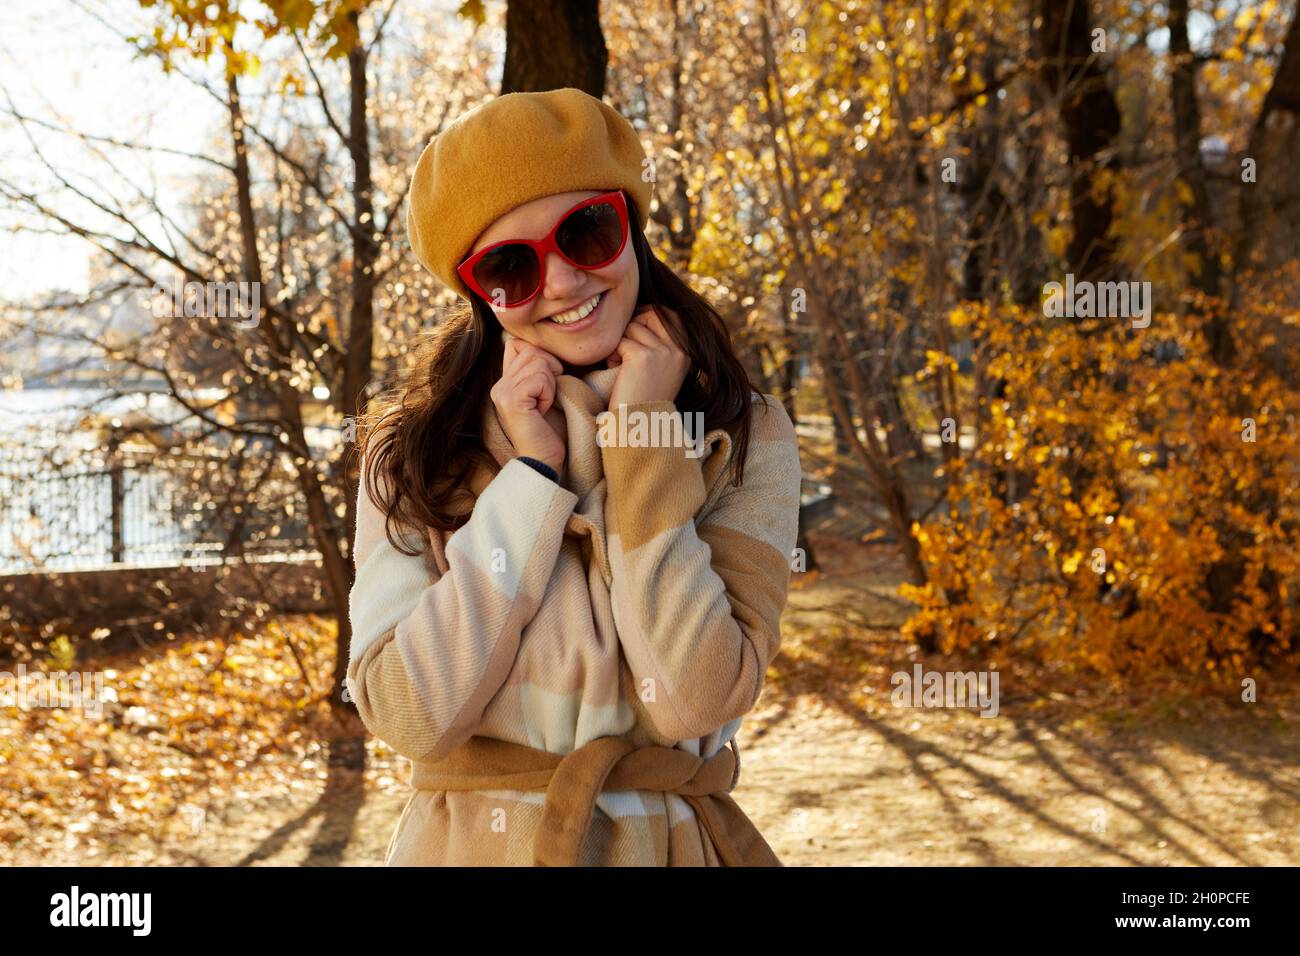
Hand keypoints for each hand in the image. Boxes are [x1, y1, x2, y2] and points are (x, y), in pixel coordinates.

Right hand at [490, 338, 567, 474]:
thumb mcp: (543, 395)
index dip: (540, 357)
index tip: (546, 384)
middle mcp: (499, 386)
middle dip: (549, 370)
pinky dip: (549, 393)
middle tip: (548, 397)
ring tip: (544, 406)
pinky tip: (543, 411)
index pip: (518, 345)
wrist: (543, 461)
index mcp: (504, 384)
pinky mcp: (512, 401)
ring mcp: (502, 393)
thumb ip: (537, 372)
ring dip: (550, 384)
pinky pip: (540, 378)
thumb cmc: (550, 431)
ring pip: (538, 362)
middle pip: (531, 351)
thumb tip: (541, 349)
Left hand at [606, 305, 690, 409]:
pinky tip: (619, 375)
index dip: (648, 317)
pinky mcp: (643, 357)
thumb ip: (661, 343)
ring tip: (623, 369)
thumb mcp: (662, 369)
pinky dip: (613, 357)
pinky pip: (620, 342)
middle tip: (626, 354)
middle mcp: (679, 350)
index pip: (670, 314)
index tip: (635, 334)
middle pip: (650, 314)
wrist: (639, 427)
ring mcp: (663, 352)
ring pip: (632, 328)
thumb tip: (644, 312)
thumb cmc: (644, 399)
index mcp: (687, 353)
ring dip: (621, 346)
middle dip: (633, 328)